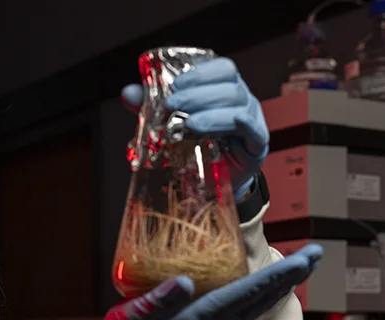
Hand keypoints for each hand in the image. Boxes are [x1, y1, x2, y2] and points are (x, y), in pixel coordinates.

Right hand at [101, 245, 321, 319]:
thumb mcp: (139, 314)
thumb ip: (159, 300)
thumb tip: (185, 282)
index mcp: (208, 315)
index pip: (252, 291)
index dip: (279, 274)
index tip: (303, 260)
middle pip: (267, 295)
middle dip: (293, 274)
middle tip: (318, 252)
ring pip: (264, 300)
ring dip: (287, 281)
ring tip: (306, 262)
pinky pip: (253, 303)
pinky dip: (270, 288)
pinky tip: (277, 279)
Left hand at [121, 57, 268, 199]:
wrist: (210, 185)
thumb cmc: (194, 148)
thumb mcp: (171, 124)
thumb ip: (151, 107)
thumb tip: (127, 93)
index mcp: (225, 89)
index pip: (223, 69)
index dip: (200, 74)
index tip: (175, 85)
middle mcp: (243, 101)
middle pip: (229, 86)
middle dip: (197, 95)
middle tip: (172, 106)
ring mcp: (253, 122)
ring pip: (238, 107)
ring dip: (210, 113)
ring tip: (188, 124)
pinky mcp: (257, 147)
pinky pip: (255, 131)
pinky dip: (242, 124)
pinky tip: (229, 124)